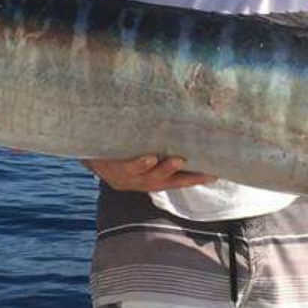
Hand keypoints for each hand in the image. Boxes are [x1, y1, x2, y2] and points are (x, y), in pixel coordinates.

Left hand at [83, 154, 215, 192]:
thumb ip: (161, 146)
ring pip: (150, 175)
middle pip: (167, 181)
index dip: (197, 179)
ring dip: (164, 169)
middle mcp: (143, 181)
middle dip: (185, 176)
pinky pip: (128, 166)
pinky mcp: (115, 167)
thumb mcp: (143, 152)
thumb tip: (183, 126)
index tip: (216, 174)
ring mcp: (129, 176)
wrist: (90, 156)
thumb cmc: (124, 154)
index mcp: (153, 179)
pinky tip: (149, 157)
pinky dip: (140, 163)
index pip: (179, 181)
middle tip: (204, 171)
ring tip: (178, 160)